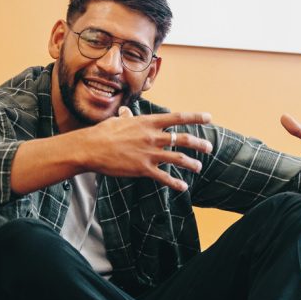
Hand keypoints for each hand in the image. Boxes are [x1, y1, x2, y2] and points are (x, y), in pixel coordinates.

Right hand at [77, 107, 212, 191]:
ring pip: (178, 159)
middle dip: (199, 144)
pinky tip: (183, 186)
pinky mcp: (143, 169)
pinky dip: (176, 183)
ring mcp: (150, 153)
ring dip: (191, 163)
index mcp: (148, 122)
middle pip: (183, 139)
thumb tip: (125, 112)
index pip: (178, 117)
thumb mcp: (118, 121)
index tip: (209, 117)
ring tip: (199, 167)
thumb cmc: (102, 133)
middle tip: (209, 147)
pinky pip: (164, 178)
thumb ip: (127, 118)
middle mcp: (153, 137)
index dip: (195, 117)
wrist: (90, 148)